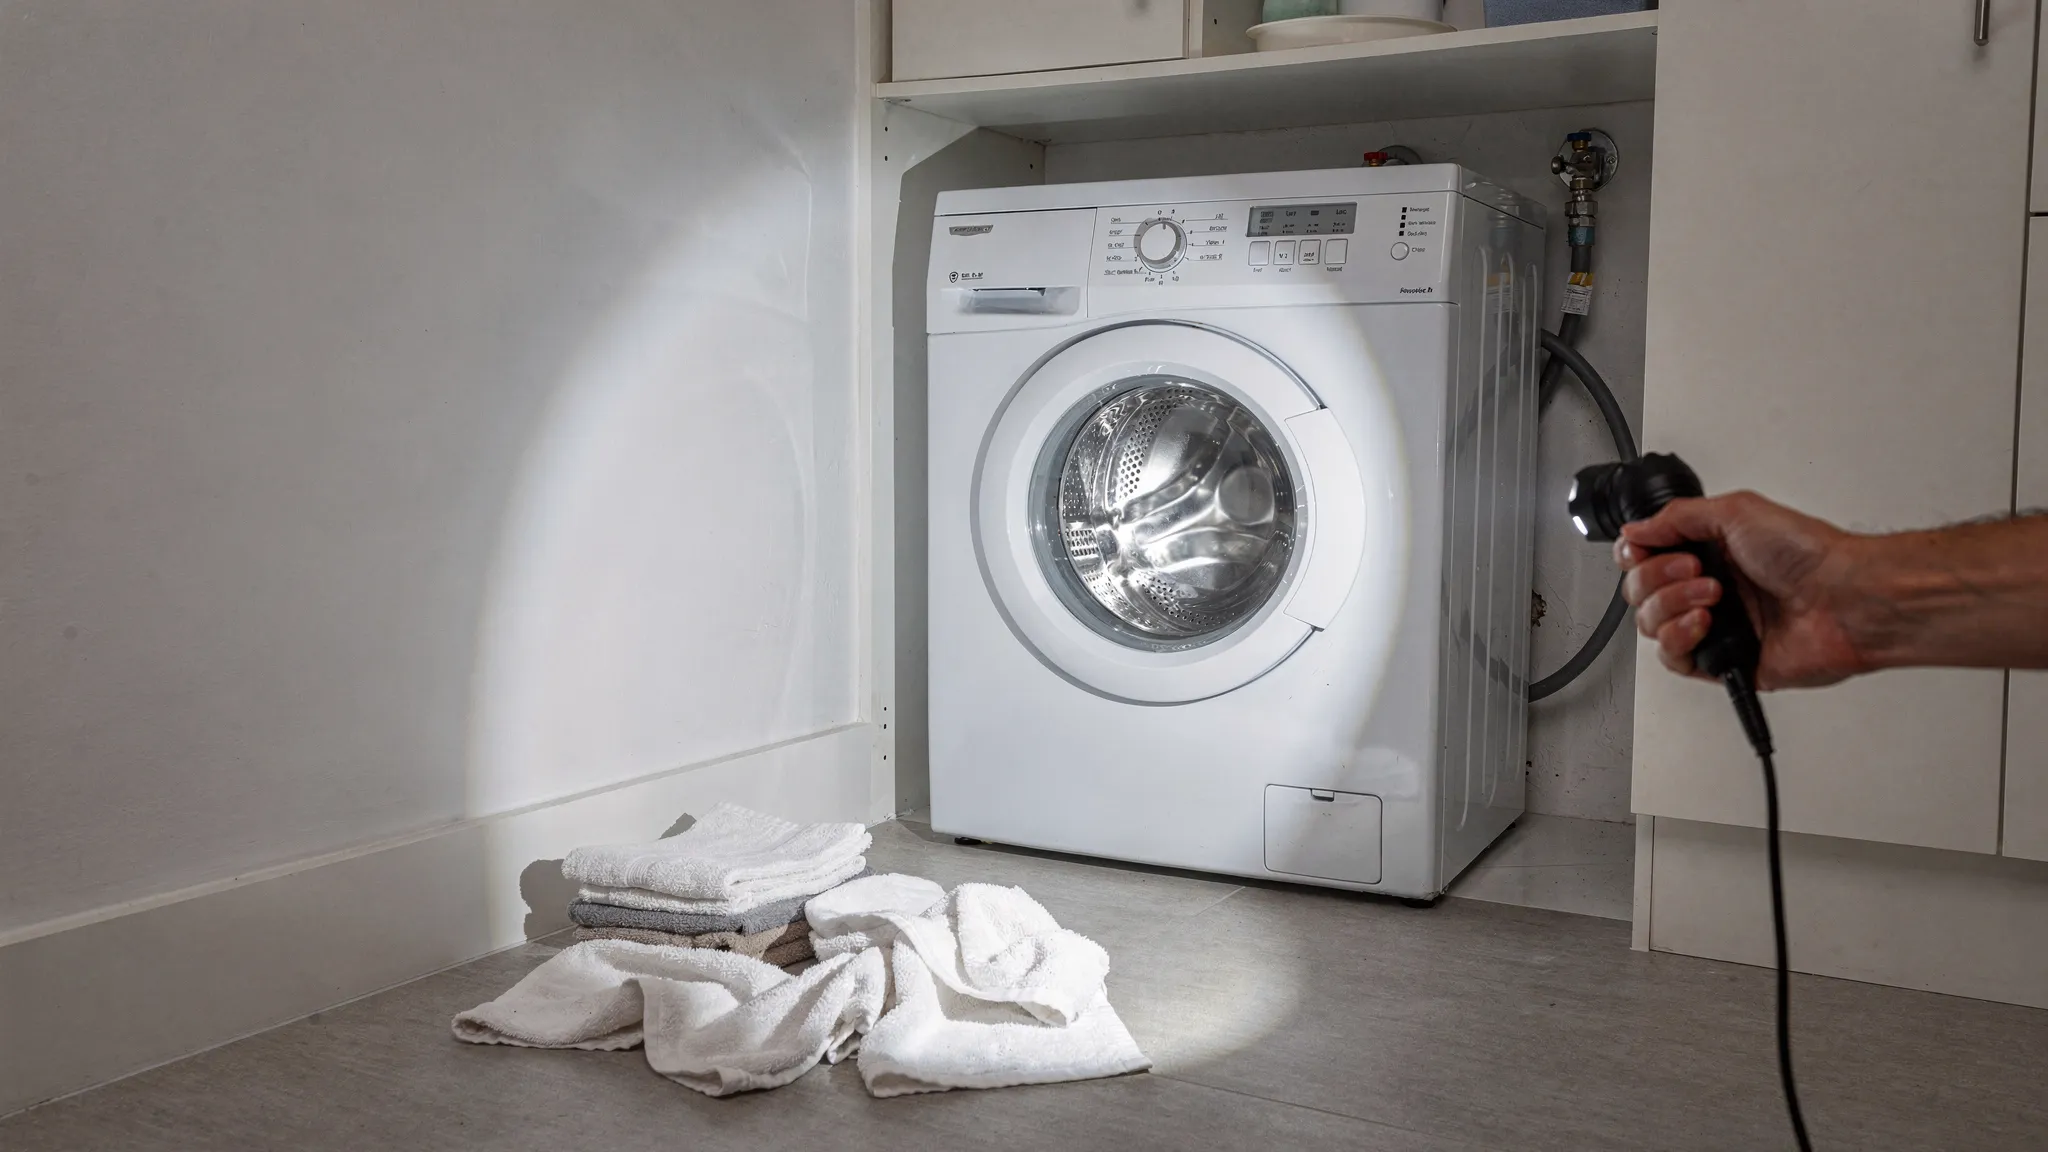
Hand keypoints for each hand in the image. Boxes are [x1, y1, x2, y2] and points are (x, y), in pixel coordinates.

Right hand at [1614, 491, 1870, 689]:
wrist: (1845, 600)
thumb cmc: (1809, 555)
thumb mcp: (1736, 511)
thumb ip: (1676, 517)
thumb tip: (1634, 530)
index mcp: (1709, 551)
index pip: (1644, 558)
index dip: (1636, 555)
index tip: (1644, 550)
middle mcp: (1707, 588)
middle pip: (1640, 591)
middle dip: (1658, 578)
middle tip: (1695, 570)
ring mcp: (1714, 625)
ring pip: (1650, 625)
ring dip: (1672, 606)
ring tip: (1713, 596)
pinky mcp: (1722, 660)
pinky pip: (1674, 659)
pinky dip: (1680, 639)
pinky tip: (1706, 623)